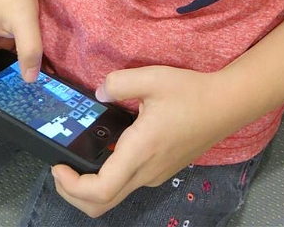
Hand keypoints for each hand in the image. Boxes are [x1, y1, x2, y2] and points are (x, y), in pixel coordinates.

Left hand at [51, 65, 241, 217]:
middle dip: (73, 193)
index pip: (100, 190)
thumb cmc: (191, 92)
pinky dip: (110, 177)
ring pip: (116, 196)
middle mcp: (147, 171)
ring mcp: (156, 175)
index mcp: (140, 151)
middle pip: (102, 204)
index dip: (71, 187)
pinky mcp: (163, 170)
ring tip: (80, 158)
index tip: (57, 166)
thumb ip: (119, 82)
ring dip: (91, 187)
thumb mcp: (152, 78)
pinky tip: (109, 150)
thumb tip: (99, 93)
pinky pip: (130, 183)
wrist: (226, 105)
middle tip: (60, 169)